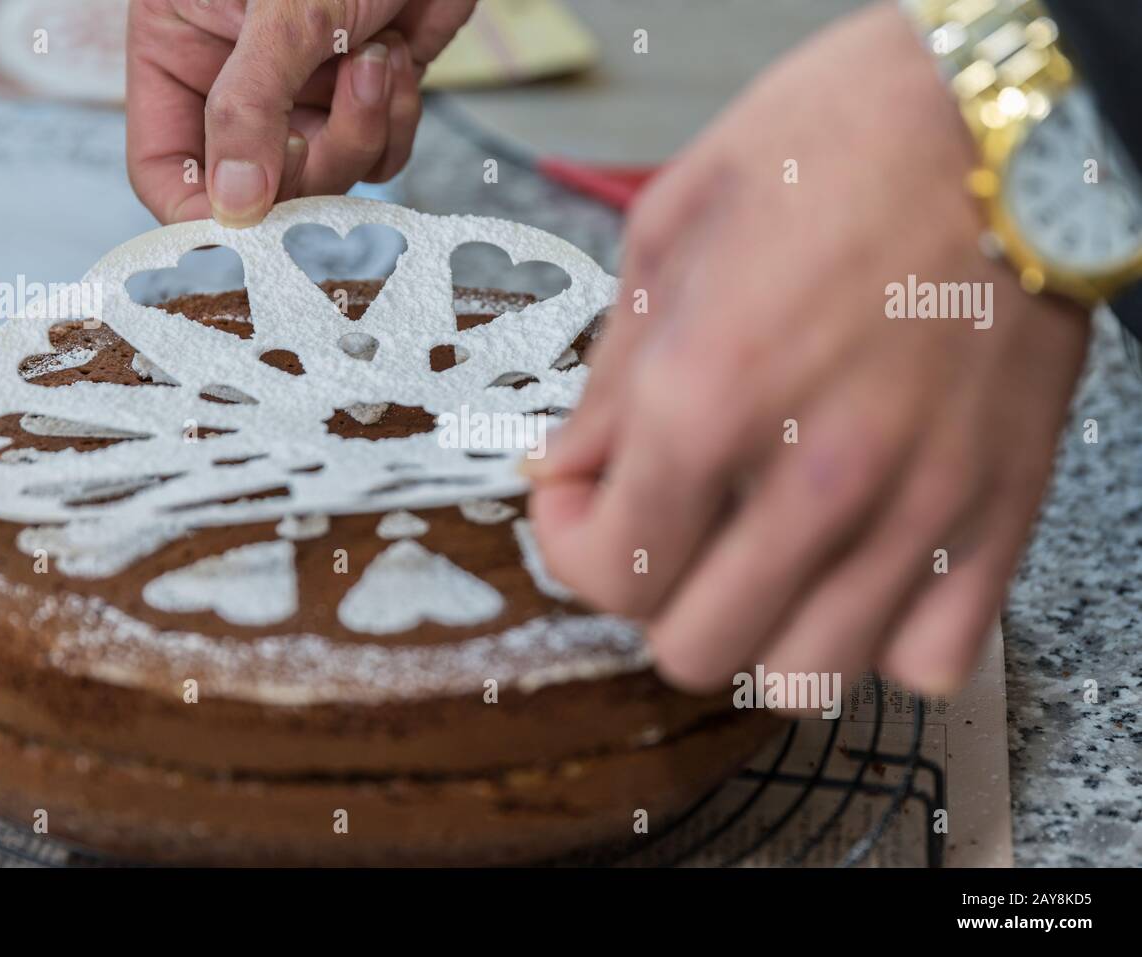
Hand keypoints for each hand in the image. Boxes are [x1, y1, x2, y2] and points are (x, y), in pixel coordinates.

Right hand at [127, 0, 473, 224]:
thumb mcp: (281, 12)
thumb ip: (248, 108)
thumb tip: (233, 207)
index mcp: (180, 50)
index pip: (165, 167)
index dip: (201, 210)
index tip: (249, 223)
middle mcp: (235, 82)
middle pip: (258, 188)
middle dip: (314, 155)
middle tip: (341, 96)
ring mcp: (301, 94)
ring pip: (327, 176)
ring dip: (363, 125)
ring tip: (375, 52)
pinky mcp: (359, 97)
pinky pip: (379, 156)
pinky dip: (396, 117)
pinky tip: (396, 52)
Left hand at [527, 1, 1089, 695]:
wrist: (1008, 113)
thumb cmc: (838, 141)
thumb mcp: (672, 230)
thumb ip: (608, 377)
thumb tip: (565, 467)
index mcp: (707, 399)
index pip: (605, 573)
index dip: (570, 542)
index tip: (582, 498)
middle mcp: (812, 478)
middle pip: (693, 649)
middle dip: (655, 591)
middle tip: (663, 520)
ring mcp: (916, 509)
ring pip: (804, 675)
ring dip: (759, 626)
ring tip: (756, 551)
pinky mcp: (999, 514)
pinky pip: (926, 658)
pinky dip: (877, 635)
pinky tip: (854, 566)